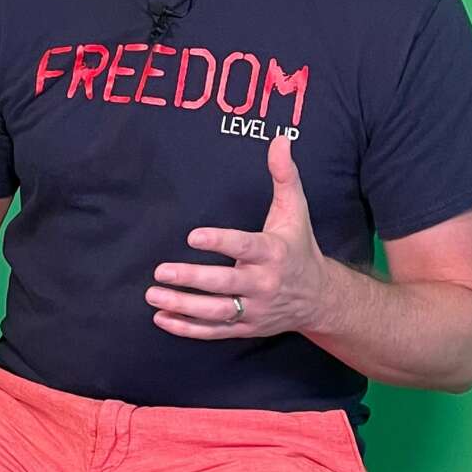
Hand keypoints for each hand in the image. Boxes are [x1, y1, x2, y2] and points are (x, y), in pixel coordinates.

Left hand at [147, 134, 331, 339]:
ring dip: (183, 306)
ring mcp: (254, 309)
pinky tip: (162, 319)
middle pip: (226, 284)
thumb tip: (279, 139)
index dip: (220, 242)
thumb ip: (284, 175)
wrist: (319, 299)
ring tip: (153, 295)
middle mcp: (264, 284)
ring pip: (216, 312)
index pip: (245, 246)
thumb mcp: (295, 211)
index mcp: (273, 253)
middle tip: (161, 271)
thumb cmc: (298, 248)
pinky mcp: (245, 328)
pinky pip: (214, 332)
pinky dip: (187, 329)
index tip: (193, 236)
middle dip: (192, 279)